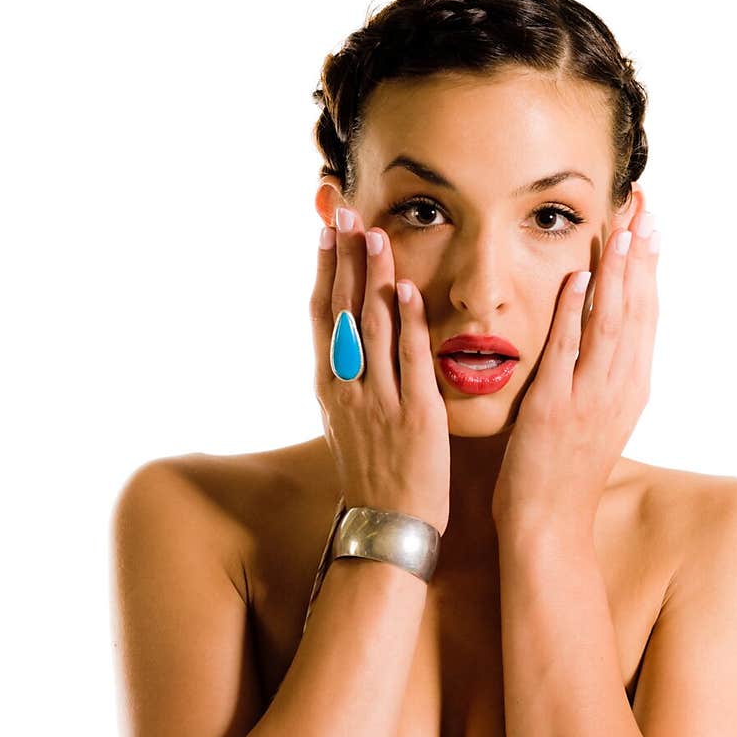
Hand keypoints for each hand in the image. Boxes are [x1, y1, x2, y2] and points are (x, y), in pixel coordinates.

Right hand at [311, 206, 451, 534]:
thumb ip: (350, 379)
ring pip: (372, 327)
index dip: (325, 269)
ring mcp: (378, 400)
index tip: (326, 230)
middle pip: (343, 309)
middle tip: (345, 212)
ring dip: (373, 277)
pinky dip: (407, 324)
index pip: (323, 314)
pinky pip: (409, 361)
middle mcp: (347, 387)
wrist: (387, 524)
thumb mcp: (349, 422)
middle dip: (344, 257)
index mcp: (331, 386)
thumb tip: (349, 342)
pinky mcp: (413, 414)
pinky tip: (407, 291)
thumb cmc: (374, 473)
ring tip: (374, 234)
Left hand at [491, 205, 659, 530]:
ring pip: (611, 324)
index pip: (646, 314)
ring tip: (622, 227)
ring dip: (617, 272)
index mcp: (630, 387)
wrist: (549, 526)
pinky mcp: (555, 409)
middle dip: (641, 253)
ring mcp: (590, 398)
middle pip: (637, 309)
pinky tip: (577, 279)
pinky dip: (574, 314)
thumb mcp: (594, 416)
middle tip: (644, 204)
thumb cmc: (563, 472)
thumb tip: (600, 333)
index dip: (648, 267)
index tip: (649, 223)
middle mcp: (619, 388)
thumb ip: (600, 374)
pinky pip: (568, 352)